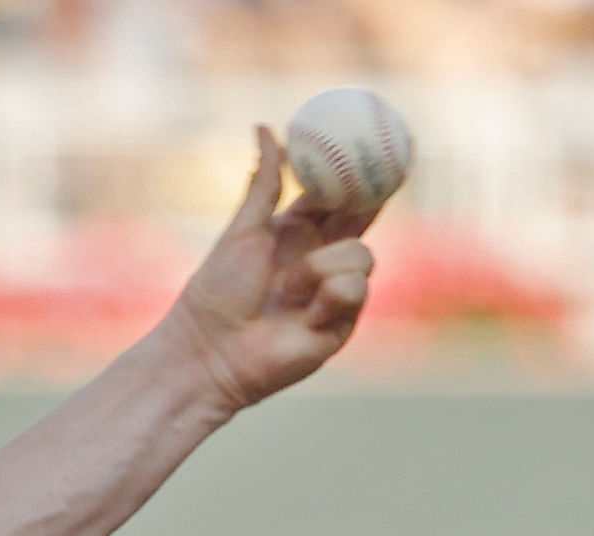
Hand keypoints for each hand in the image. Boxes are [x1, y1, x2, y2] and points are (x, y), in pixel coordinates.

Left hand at [165, 125, 377, 414]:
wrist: (210, 351)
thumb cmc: (216, 293)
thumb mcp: (243, 229)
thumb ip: (263, 183)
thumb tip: (265, 127)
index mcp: (297, 234)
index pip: (339, 197)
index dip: (360, 173)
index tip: (380, 143)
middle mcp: (320, 259)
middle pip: (363, 221)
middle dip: (372, 202)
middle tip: (383, 177)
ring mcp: (334, 292)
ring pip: (363, 255)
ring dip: (324, 265)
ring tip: (290, 287)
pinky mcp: (342, 323)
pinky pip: (356, 289)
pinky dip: (329, 295)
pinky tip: (305, 314)